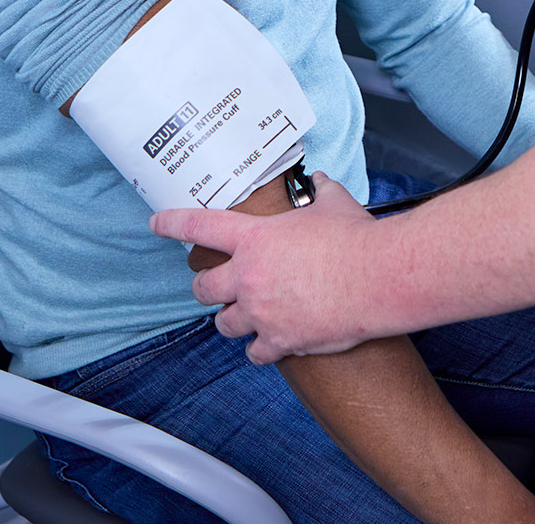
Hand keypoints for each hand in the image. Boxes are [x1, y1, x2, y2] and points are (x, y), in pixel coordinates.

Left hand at [152, 171, 374, 362]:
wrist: (378, 278)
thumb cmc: (356, 240)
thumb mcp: (335, 204)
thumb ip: (321, 192)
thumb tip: (321, 181)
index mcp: (255, 239)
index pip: (199, 226)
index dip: (172, 224)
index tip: (157, 223)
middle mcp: (249, 277)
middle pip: (202, 288)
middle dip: (205, 287)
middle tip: (216, 286)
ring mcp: (262, 313)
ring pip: (224, 324)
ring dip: (233, 320)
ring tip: (246, 316)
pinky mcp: (281, 341)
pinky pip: (255, 353)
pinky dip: (260, 349)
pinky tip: (270, 343)